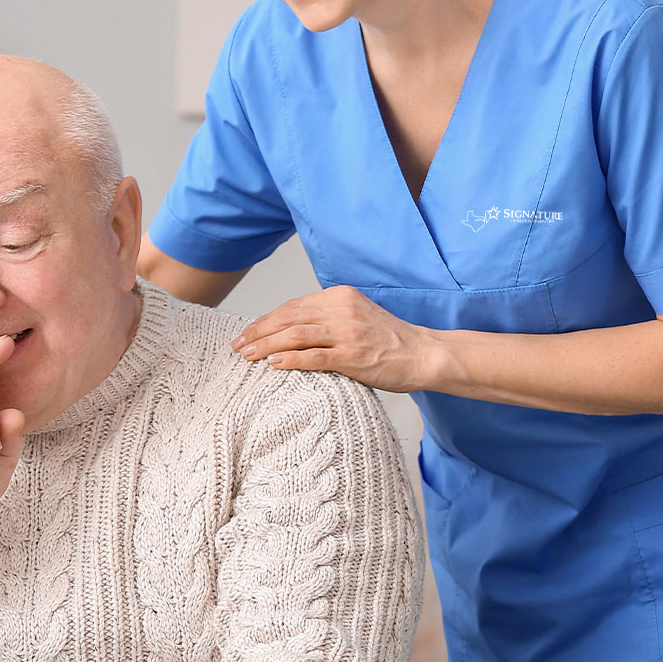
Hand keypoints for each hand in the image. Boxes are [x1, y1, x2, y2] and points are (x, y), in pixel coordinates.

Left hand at [233, 284, 441, 391]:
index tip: (247, 332)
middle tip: (237, 345)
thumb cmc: (388, 341)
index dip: (266, 320)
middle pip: (289, 318)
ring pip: (296, 335)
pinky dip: (290, 360)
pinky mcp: (354, 356)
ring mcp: (348, 333)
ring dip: (266, 346)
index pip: (293, 306)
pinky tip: (272, 364)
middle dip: (259, 332)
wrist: (425, 354)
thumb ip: (328, 317)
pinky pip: (315, 356)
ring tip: (246, 356)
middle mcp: (342, 310)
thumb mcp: (356, 316)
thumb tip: (289, 329)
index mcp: (340, 297)